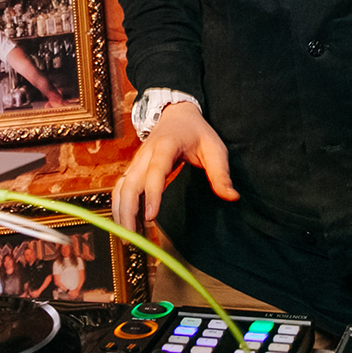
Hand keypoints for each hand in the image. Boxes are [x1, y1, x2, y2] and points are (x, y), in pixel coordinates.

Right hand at [111, 102, 237, 230]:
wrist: (176, 114)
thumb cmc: (196, 131)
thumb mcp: (214, 148)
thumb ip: (221, 173)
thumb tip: (231, 196)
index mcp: (166, 146)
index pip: (155, 172)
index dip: (152, 195)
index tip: (150, 217)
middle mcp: (145, 154)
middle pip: (129, 184)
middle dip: (127, 212)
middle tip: (132, 238)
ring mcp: (137, 162)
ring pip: (120, 188)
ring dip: (120, 213)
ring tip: (128, 237)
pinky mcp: (134, 169)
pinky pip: (122, 189)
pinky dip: (120, 207)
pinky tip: (127, 225)